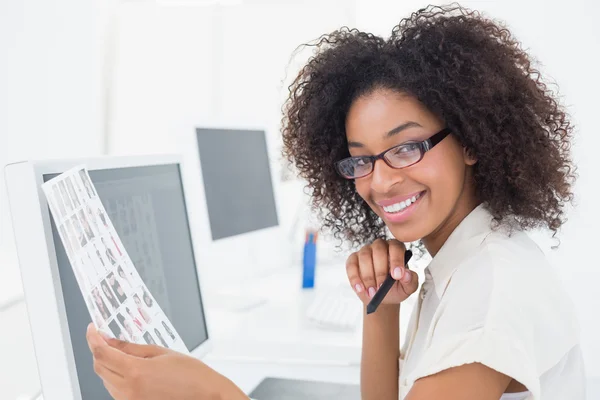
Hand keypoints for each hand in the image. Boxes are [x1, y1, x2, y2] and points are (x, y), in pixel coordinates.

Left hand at [86, 324, 247, 399]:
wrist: (206, 395)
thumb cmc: (191, 375)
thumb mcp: (161, 353)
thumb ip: (132, 348)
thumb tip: (112, 341)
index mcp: (136, 372)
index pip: (102, 353)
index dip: (93, 338)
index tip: (93, 329)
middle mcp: (129, 390)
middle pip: (99, 368)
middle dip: (98, 351)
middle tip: (104, 338)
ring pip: (105, 380)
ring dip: (106, 365)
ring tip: (118, 352)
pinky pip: (115, 390)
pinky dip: (115, 377)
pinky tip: (127, 369)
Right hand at [346, 239, 418, 304]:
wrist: (380, 297)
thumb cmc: (395, 289)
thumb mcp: (407, 288)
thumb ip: (411, 281)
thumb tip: (406, 274)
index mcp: (396, 249)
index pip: (396, 247)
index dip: (396, 260)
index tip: (396, 276)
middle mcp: (380, 247)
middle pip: (378, 250)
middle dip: (380, 271)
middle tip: (381, 288)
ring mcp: (366, 251)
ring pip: (364, 257)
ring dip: (368, 277)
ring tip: (372, 292)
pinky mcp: (353, 259)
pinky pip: (351, 264)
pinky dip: (355, 278)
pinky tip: (360, 289)